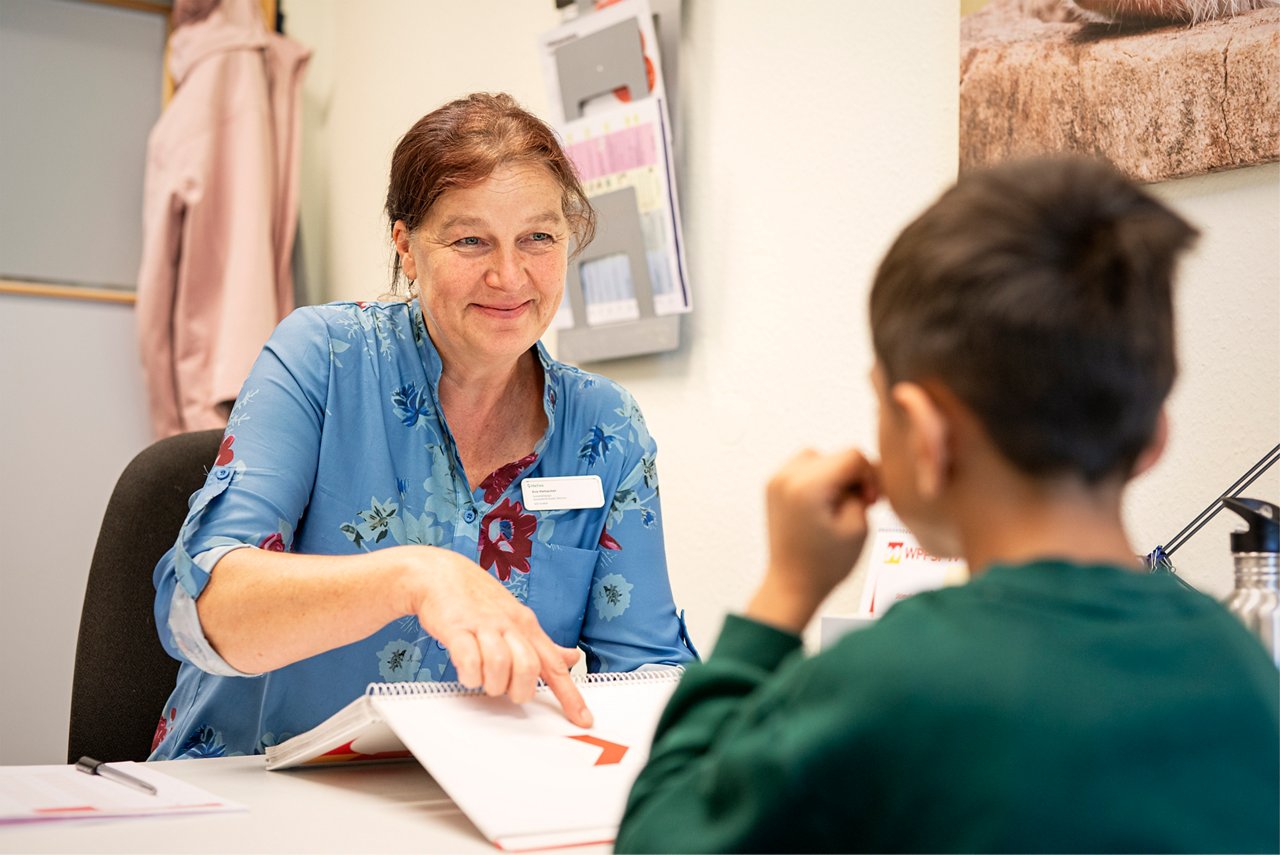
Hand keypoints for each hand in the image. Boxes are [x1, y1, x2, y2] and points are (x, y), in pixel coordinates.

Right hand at [401, 547, 592, 727]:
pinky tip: (467, 673)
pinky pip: (468, 657)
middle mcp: (509, 624)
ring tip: (484, 681)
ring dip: (492, 683)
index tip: (582, 719)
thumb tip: (572, 658)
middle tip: (507, 690)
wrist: (442, 573)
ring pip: (500, 663)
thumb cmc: (479, 599)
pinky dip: (469, 674)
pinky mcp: (457, 627)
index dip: (570, 695)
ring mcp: (483, 625)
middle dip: (519, 690)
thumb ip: (542, 644)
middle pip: (528, 667)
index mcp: (527, 625)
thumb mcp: (517, 617)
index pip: (554, 665)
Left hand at [746, 448, 879, 632]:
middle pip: (836, 455)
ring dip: (835, 474)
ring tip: (839, 504)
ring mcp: (776, 480)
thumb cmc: (824, 565)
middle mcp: (787, 477)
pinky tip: (824, 503)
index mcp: (808, 485)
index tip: (870, 501)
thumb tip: (863, 473)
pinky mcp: (773, 487)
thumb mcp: (858, 526)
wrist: (792, 585)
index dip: (870, 476)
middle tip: (859, 504)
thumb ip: (864, 490)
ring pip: (820, 457)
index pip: (853, 456)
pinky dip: (818, 478)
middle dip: (853, 476)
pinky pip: (803, 467)